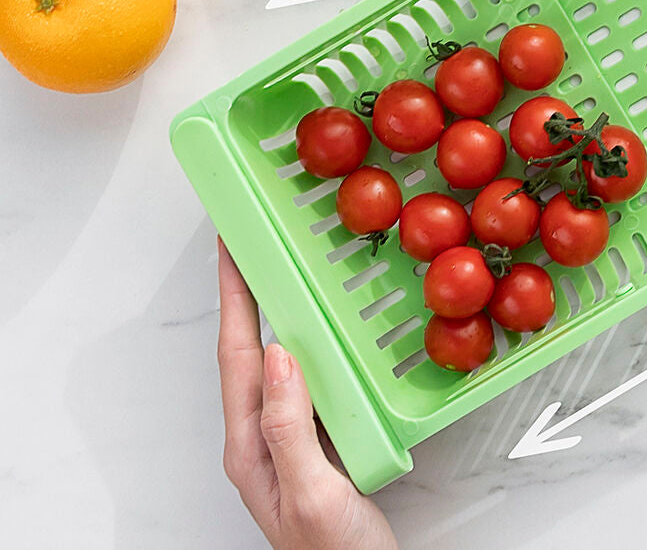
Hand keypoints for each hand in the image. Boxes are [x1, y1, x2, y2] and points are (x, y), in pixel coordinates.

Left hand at [217, 240, 398, 549]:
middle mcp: (264, 436)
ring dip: (277, 313)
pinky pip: (311, 379)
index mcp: (251, 445)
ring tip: (279, 272)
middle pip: (249, 349)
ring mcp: (292, 438)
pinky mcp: (321, 441)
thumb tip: (277, 357)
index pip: (236, 354)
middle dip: (247, 294)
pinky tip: (327, 331)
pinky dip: (315, 342)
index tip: (230, 248)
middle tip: (251, 245)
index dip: (234, 296)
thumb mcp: (311, 491)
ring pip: (279, 360)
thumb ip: (289, 426)